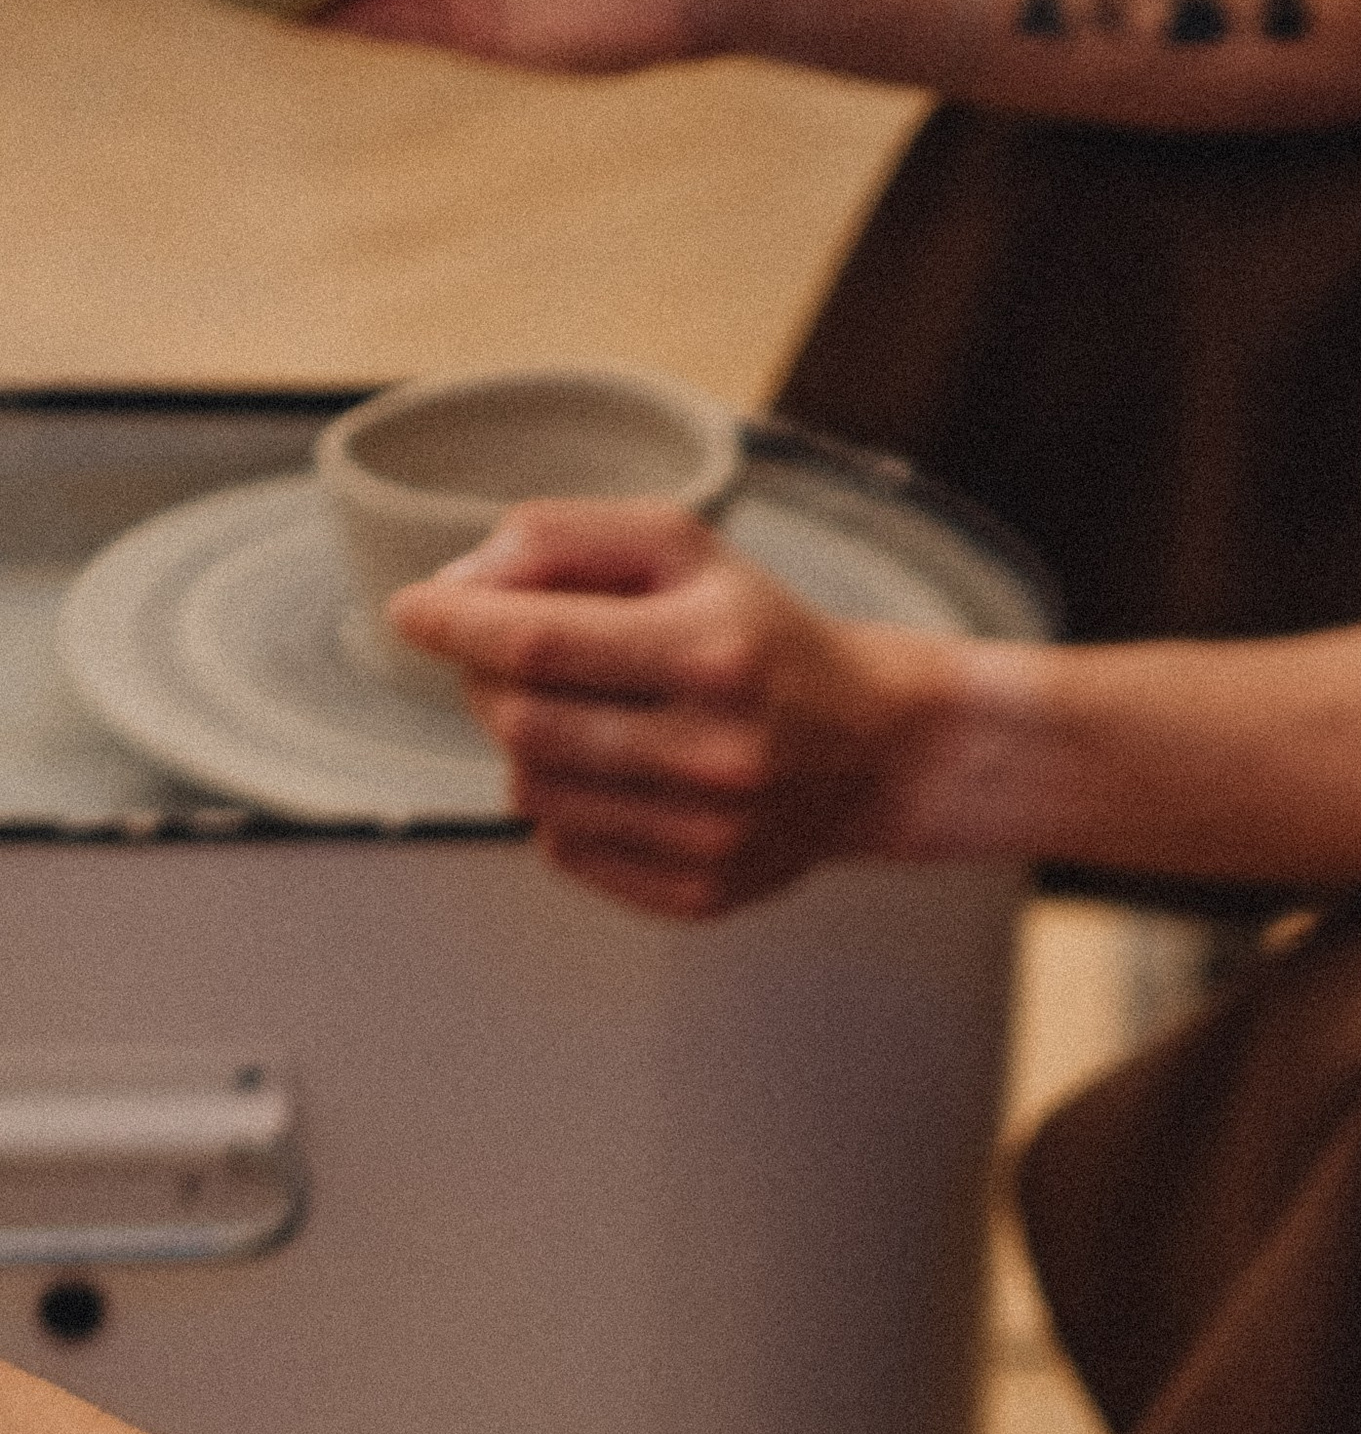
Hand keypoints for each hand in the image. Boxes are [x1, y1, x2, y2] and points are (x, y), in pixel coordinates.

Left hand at [389, 505, 966, 916]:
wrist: (876, 749)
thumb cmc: (765, 637)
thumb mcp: (684, 548)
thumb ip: (564, 539)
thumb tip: (459, 585)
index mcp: (713, 652)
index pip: (538, 642)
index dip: (454, 624)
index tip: (412, 612)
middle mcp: (715, 754)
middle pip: (523, 724)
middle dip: (485, 682)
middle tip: (502, 658)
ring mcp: (709, 837)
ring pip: (534, 795)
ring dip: (520, 747)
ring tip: (566, 715)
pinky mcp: (700, 894)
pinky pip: (568, 854)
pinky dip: (559, 808)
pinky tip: (606, 775)